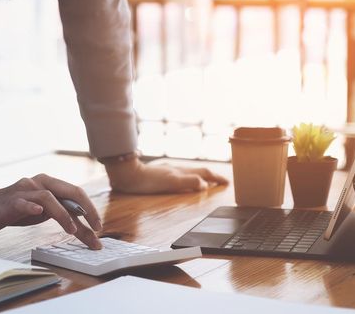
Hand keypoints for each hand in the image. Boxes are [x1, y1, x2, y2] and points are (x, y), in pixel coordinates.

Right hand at [0, 174, 102, 248]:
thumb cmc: (17, 208)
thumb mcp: (43, 211)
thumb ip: (61, 212)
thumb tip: (83, 226)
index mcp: (50, 184)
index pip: (76, 194)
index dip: (90, 210)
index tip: (99, 229)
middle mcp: (40, 183)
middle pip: (69, 191)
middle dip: (86, 210)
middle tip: (96, 228)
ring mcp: (25, 190)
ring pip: (49, 197)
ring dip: (63, 214)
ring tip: (72, 230)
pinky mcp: (11, 200)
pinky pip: (23, 202)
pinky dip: (31, 206)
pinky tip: (38, 212)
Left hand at [105, 159, 227, 193]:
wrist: (127, 175)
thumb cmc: (147, 180)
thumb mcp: (171, 182)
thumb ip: (189, 182)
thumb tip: (205, 185)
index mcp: (181, 171)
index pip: (204, 173)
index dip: (216, 178)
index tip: (227, 183)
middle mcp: (176, 169)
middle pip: (198, 171)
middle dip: (212, 176)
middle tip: (222, 182)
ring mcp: (167, 170)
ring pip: (189, 172)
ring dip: (201, 176)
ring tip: (207, 181)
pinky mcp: (159, 174)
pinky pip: (180, 175)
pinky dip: (188, 178)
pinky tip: (183, 180)